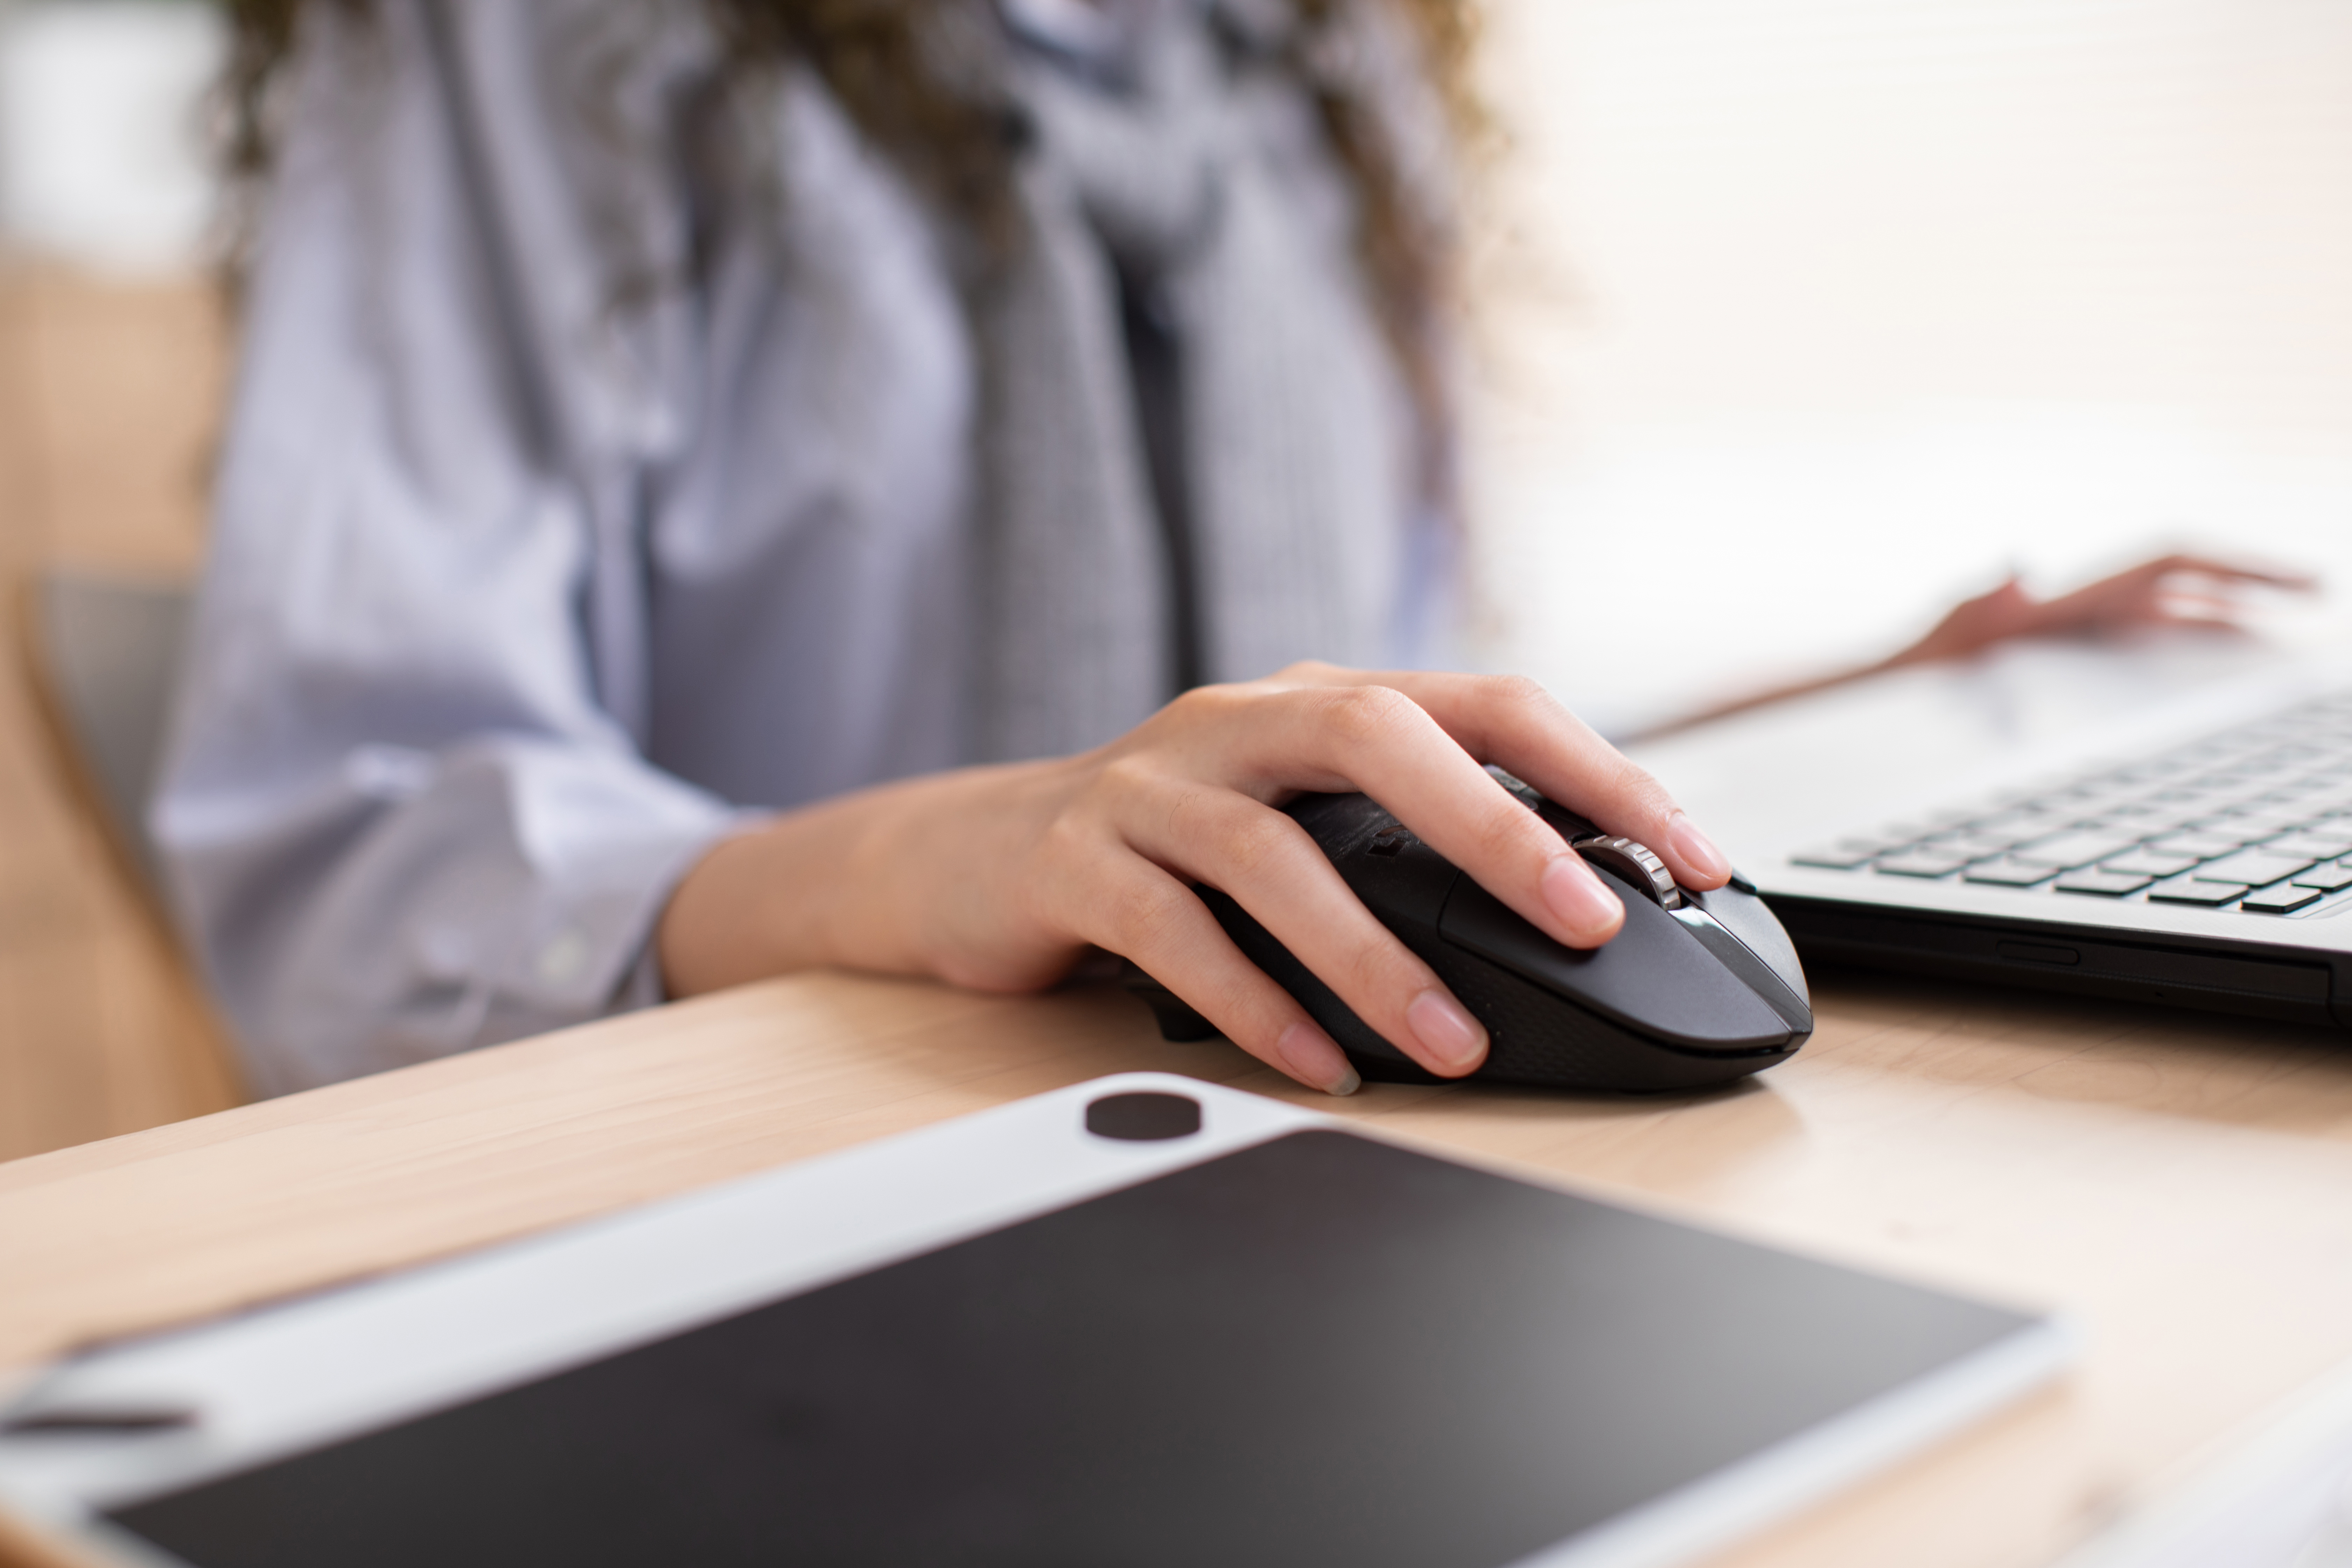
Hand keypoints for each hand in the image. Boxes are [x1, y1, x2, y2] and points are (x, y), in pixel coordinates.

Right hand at [658, 664, 1732, 1094]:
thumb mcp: (1300, 817)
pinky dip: (1255, 1005)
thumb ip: (1404, 841)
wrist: (971, 854)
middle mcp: (1240, 723)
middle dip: (1497, 829)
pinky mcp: (1074, 860)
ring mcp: (1150, 785)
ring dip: (1373, 953)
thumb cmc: (1169, 845)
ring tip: (1449, 1039)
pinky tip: (1318, 1065)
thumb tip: (1574, 909)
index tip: (1692, 855)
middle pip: (1381, 734)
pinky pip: (1175, 934)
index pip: (1485, 703)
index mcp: (1319, 701)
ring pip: (1275, 852)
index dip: (1596, 771)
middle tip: (1584, 920)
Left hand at [1889, 554, 2316, 667]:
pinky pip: (2152, 637)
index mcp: (2079, 592)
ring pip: (2180, 608)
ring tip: (2294, 625)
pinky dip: (2195, 635)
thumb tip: (2013, 568)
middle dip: (2254, 582)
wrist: (1895, 676)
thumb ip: (1981, 602)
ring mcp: (2089, 623)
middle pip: (2190, 580)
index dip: (2234, 565)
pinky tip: (2230, 652)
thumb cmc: (1925, 654)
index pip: (2174, 562)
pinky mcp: (2080, 648)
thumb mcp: (1954, 628)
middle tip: (2318, 595)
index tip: (2291, 581)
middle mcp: (2091, 599)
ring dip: (2234, 610)